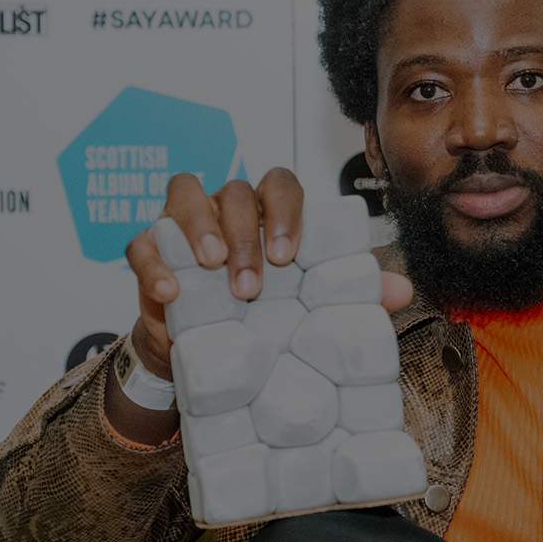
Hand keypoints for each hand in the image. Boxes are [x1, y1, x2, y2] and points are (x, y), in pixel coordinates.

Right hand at [124, 168, 412, 381]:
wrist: (210, 357)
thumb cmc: (265, 317)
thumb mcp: (306, 309)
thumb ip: (351, 293)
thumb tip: (401, 289)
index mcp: (269, 213)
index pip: (280, 184)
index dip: (286, 210)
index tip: (289, 254)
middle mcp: (227, 209)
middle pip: (234, 191)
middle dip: (244, 233)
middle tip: (252, 284)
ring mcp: (183, 225)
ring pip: (184, 194)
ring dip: (198, 227)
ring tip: (212, 266)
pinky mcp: (148, 252)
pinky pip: (142, 242)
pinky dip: (153, 263)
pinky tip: (170, 291)